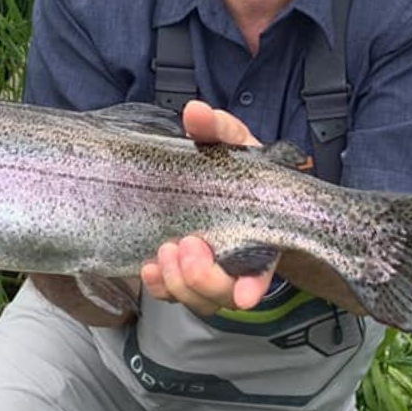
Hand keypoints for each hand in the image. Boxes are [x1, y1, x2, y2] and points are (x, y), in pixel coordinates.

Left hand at [140, 100, 277, 316]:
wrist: (223, 180)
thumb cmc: (237, 166)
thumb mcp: (233, 143)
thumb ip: (218, 128)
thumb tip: (195, 111)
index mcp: (260, 237)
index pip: (263, 272)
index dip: (254, 287)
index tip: (245, 295)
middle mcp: (237, 263)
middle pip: (225, 293)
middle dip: (203, 278)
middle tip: (187, 244)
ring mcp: (209, 272)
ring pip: (197, 299)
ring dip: (178, 283)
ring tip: (164, 251)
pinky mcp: (182, 273)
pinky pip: (171, 292)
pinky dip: (159, 285)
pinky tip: (148, 268)